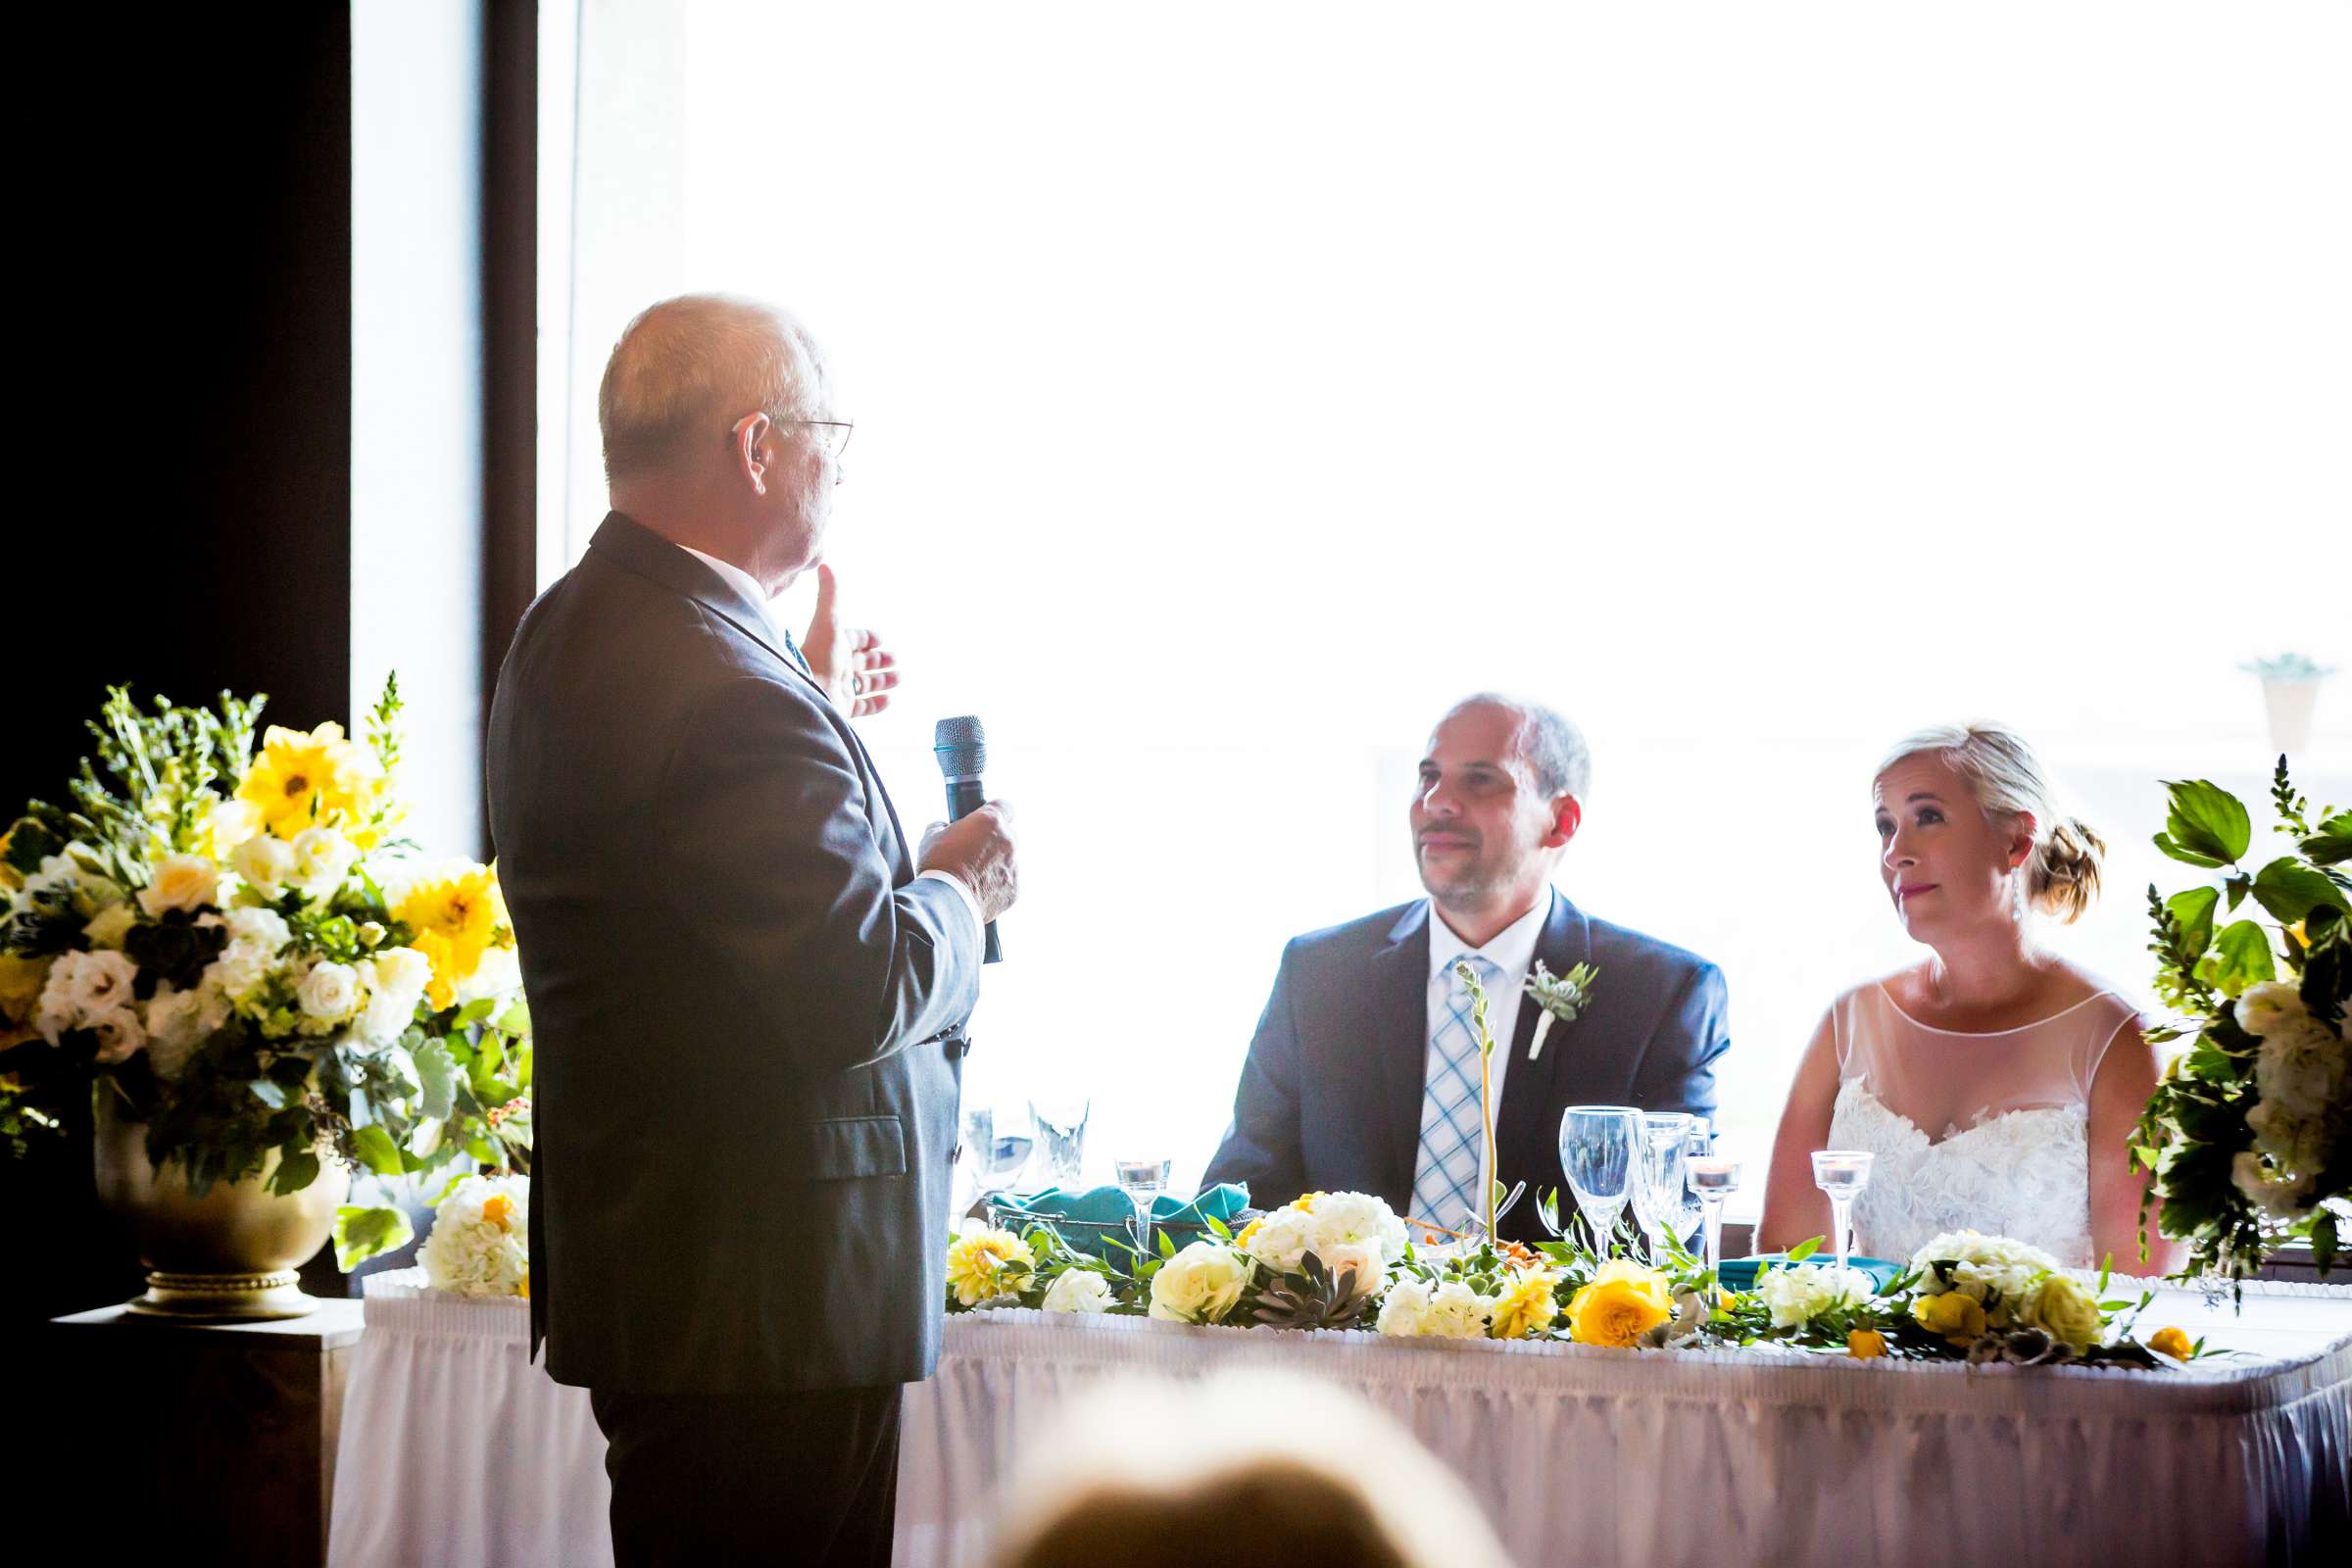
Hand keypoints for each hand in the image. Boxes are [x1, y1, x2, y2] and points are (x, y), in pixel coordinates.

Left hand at [802, 564, 898, 717]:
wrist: (807, 691)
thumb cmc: (818, 655)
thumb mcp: (827, 620)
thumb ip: (829, 594)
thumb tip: (825, 564)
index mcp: (834, 645)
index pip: (854, 640)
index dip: (867, 638)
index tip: (880, 638)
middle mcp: (837, 666)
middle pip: (862, 662)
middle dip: (879, 659)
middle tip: (895, 659)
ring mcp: (840, 688)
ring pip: (865, 684)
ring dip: (882, 680)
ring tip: (899, 677)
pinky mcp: (844, 707)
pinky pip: (863, 706)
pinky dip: (877, 703)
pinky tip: (890, 699)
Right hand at [918, 802, 1018, 924]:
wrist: (946, 903)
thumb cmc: (938, 866)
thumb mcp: (932, 836)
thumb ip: (943, 826)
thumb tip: (944, 827)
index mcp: (991, 821)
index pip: (1004, 806)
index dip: (994, 812)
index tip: (983, 821)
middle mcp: (1009, 841)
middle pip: (1008, 834)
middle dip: (995, 839)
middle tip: (974, 850)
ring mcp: (1014, 866)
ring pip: (1009, 859)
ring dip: (996, 863)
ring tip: (973, 875)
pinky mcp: (1015, 890)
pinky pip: (1008, 882)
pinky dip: (997, 884)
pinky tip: (978, 890)